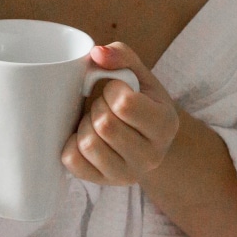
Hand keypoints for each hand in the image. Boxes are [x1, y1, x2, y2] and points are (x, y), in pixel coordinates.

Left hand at [61, 42, 179, 184]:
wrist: (144, 139)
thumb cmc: (139, 100)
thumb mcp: (138, 74)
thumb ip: (121, 55)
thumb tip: (96, 54)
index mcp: (165, 124)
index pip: (125, 104)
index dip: (112, 89)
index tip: (117, 89)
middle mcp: (151, 156)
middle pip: (104, 124)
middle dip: (97, 105)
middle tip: (104, 105)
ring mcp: (127, 174)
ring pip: (87, 144)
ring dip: (85, 124)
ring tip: (96, 121)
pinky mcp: (103, 183)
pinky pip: (71, 161)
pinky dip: (71, 144)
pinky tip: (85, 136)